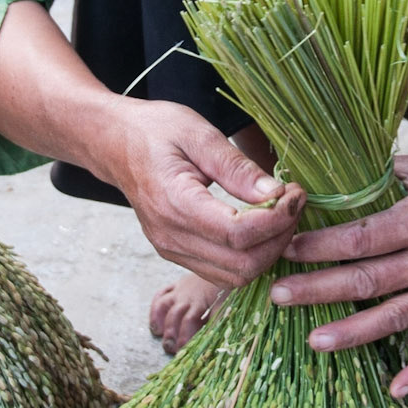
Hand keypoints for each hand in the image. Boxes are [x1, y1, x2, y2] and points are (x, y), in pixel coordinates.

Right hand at [104, 99, 305, 288]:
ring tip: (280, 214)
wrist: (113, 142)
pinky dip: (250, 256)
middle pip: (243, 265)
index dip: (278, 219)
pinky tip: (260, 225)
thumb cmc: (153, 130)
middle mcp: (171, 237)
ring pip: (236, 277)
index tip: (295, 192)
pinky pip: (223, 272)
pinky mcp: (176, 253)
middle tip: (294, 202)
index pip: (239, 234)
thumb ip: (237, 167)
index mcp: (175, 203)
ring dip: (268, 251)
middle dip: (280, 238)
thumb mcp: (198, 133)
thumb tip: (277, 194)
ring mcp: (171, 250)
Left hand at [270, 150, 407, 393]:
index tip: (286, 251)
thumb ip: (382, 177)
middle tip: (278, 297)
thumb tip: (332, 179)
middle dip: (319, 290)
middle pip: (368, 280)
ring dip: (354, 332)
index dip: (321, 247)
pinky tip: (396, 391)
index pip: (361, 238)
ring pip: (397, 317)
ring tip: (315, 342)